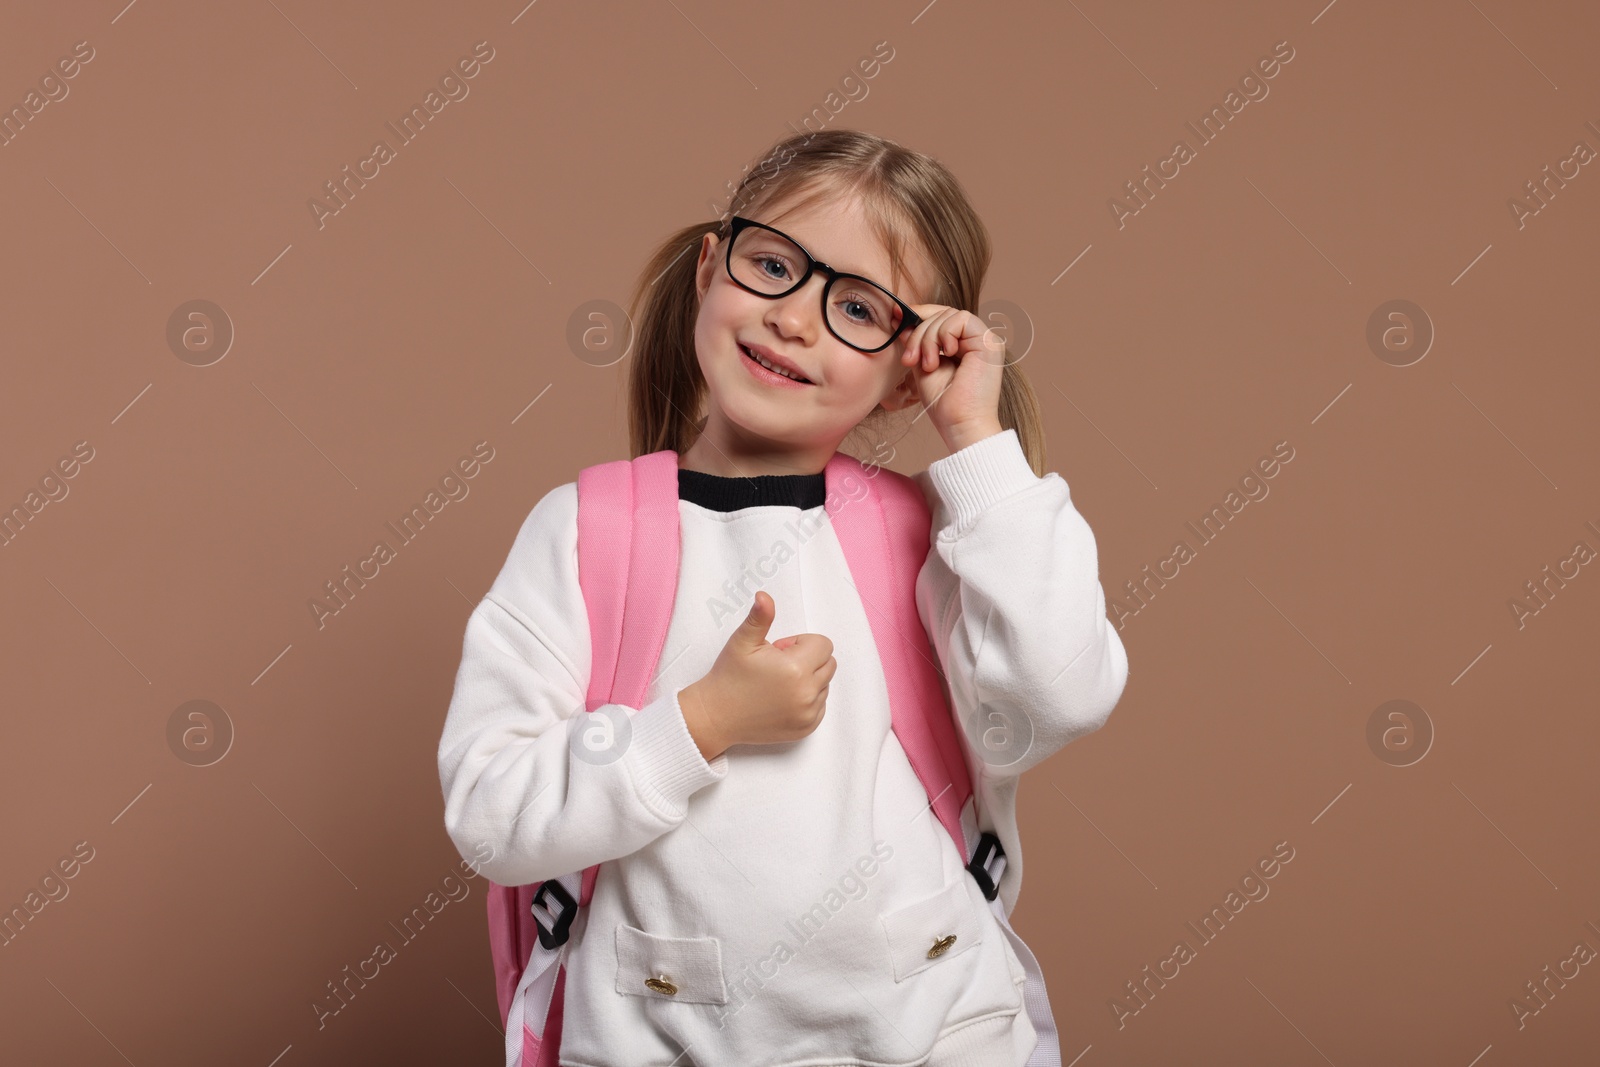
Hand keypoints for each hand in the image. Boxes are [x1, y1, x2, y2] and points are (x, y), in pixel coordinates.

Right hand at [680, 590, 835, 758]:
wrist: (716, 717)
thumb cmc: (729, 676)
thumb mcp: (742, 642)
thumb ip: (760, 617)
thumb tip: (764, 596)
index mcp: (796, 668)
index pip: (823, 644)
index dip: (801, 643)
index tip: (778, 651)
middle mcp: (807, 693)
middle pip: (828, 663)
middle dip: (808, 659)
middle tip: (778, 666)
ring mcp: (808, 714)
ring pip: (825, 684)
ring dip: (808, 679)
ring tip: (778, 683)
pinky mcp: (806, 728)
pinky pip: (820, 705)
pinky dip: (807, 699)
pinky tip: (781, 699)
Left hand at [895, 305, 1005, 452]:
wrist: (960, 424)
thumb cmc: (944, 403)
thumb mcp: (922, 365)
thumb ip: (916, 342)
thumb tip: (900, 318)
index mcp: (962, 345)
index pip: (939, 317)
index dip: (918, 315)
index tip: (894, 319)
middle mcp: (975, 340)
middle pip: (941, 314)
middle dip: (919, 332)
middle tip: (910, 359)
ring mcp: (984, 340)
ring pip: (948, 315)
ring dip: (929, 338)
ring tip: (928, 365)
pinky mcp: (989, 342)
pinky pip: (961, 319)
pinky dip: (944, 334)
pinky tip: (944, 356)